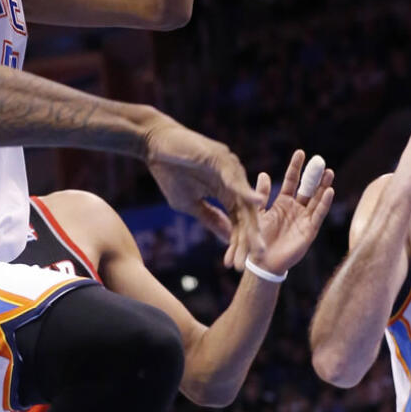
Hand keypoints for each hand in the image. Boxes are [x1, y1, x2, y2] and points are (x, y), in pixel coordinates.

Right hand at [143, 118, 264, 269]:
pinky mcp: (221, 158)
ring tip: (257, 243)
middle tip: (257, 259)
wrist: (153, 146)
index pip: (238, 221)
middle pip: (247, 213)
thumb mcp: (189, 203)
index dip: (238, 242)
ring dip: (251, 222)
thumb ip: (209, 217)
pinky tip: (255, 203)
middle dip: (250, 238)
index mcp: (226, 192)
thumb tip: (226, 239)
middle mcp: (233, 180)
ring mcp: (229, 168)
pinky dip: (245, 190)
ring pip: (244, 199)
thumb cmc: (169, 172)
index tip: (238, 265)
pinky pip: (235, 178)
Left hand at [250, 150, 335, 274]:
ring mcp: (304, 219)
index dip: (296, 168)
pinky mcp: (309, 231)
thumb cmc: (257, 238)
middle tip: (320, 160)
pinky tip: (330, 191)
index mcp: (282, 203)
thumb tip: (264, 173)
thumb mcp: (257, 212)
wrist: (261, 261)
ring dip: (323, 186)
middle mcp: (295, 209)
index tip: (300, 152)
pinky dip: (324, 203)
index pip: (291, 181)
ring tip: (329, 172)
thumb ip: (262, 194)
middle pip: (307, 188)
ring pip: (316, 199)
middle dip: (314, 175)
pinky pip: (318, 215)